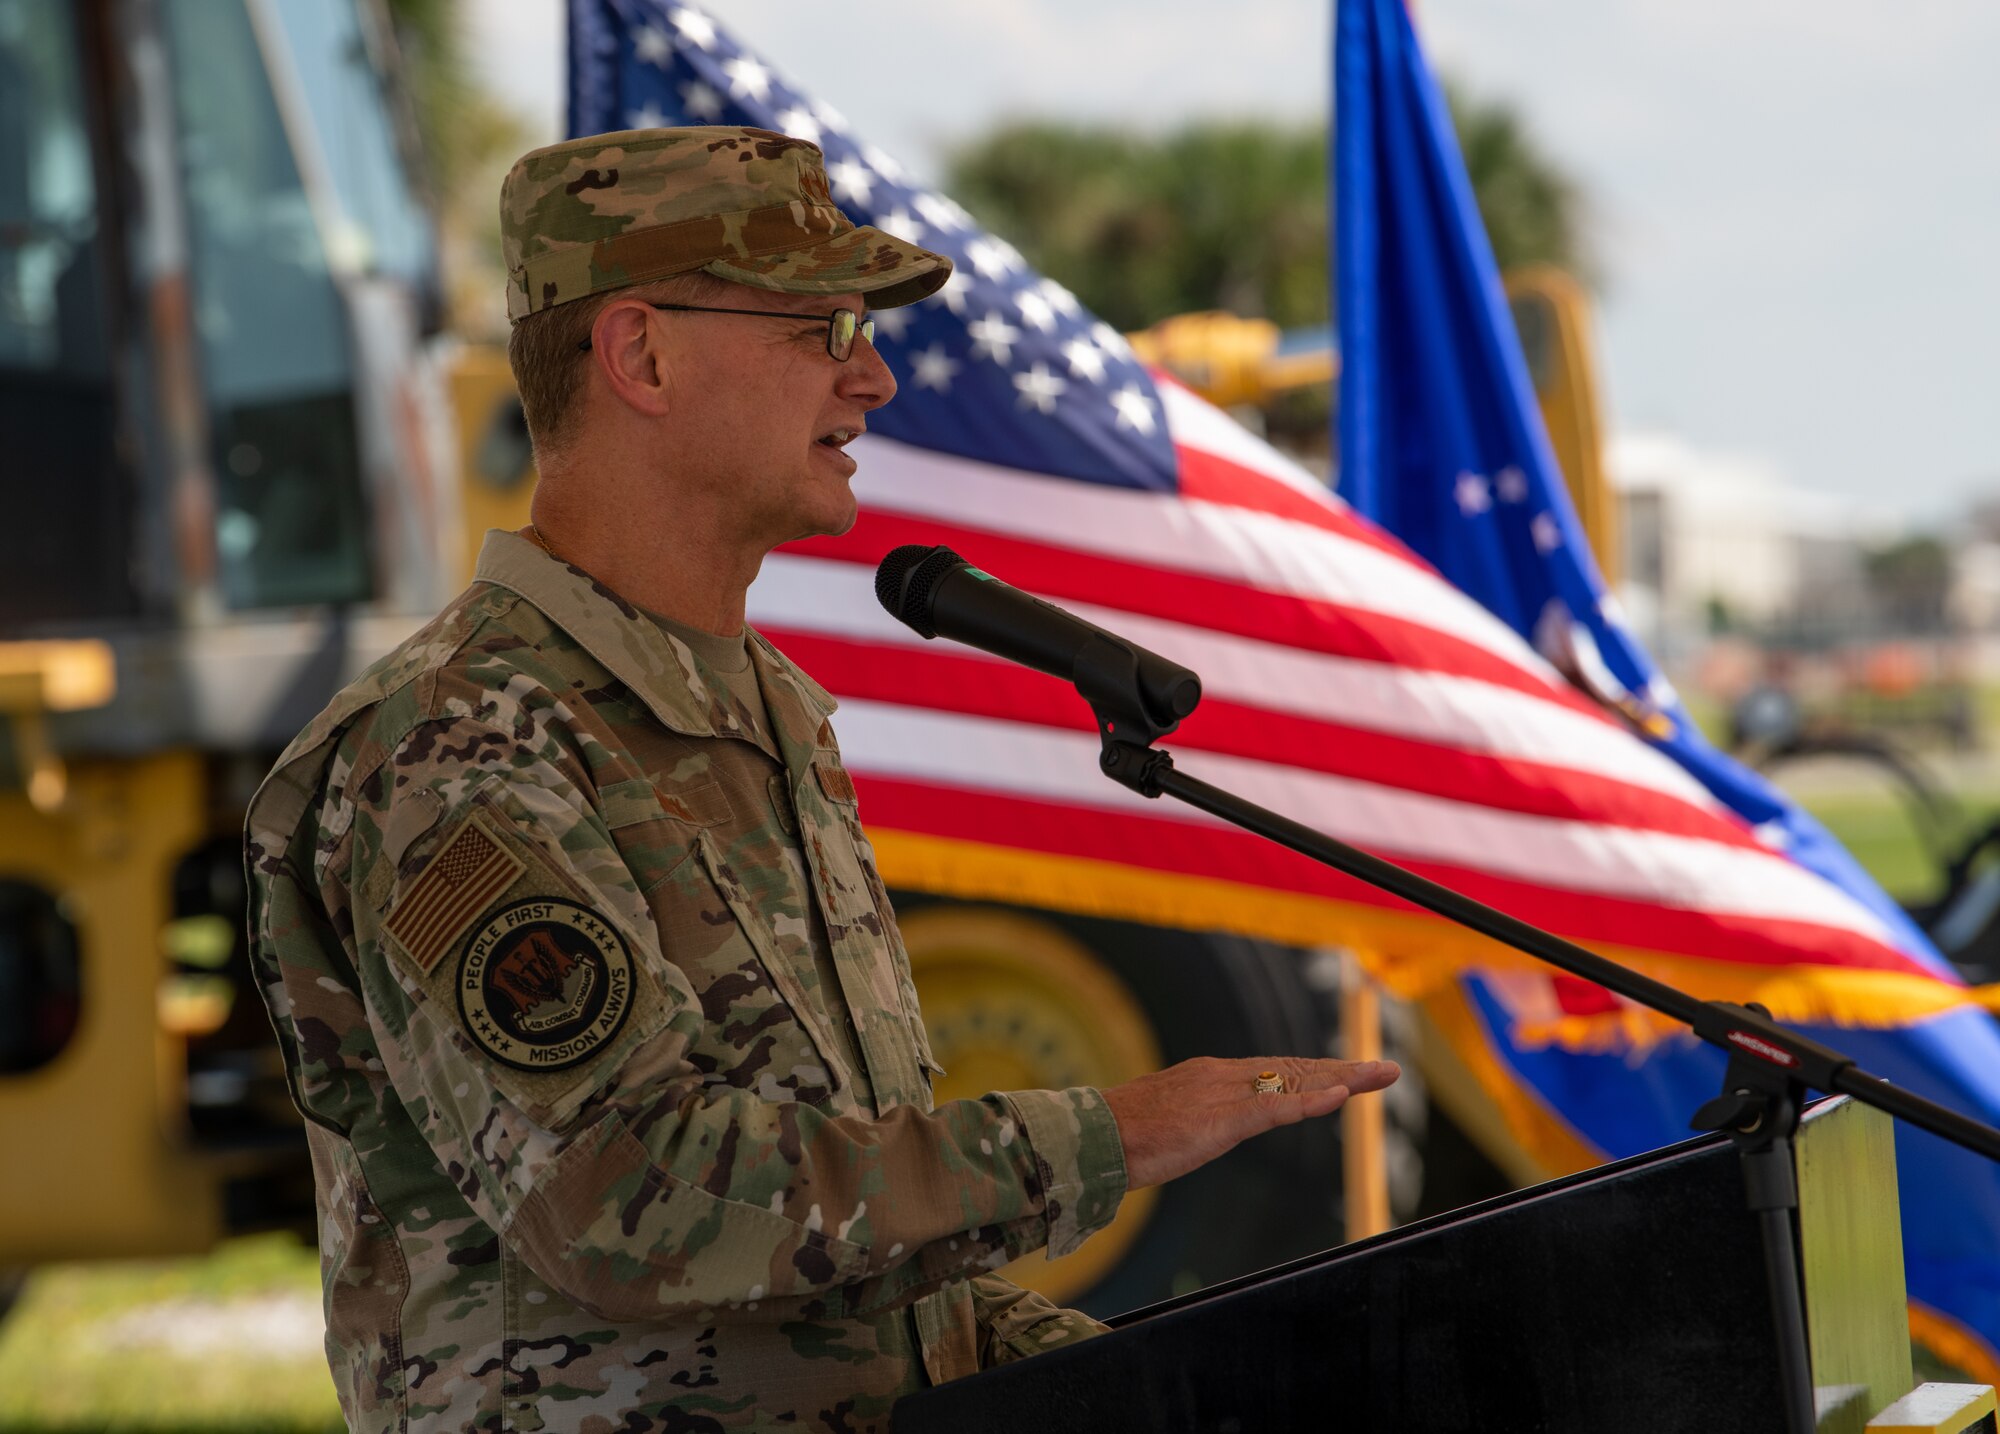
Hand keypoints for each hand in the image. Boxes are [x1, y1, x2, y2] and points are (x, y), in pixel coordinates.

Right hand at [1102, 1056, 1399, 1190]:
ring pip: (1294, 1081)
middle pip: (1295, 1069)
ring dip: (1342, 1079)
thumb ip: (1195, 1120)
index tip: (1349, 1076)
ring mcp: (1222, 1096)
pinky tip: (1341, 1097)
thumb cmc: (1120, 1138)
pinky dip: (1310, 1102)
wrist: (1089, 1139)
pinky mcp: (1218, 1120)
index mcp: (1210, 1078)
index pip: (1275, 1072)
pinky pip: (1274, 1108)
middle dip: (1343, 1071)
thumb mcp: (1169, 1124)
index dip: (1316, 1073)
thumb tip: (1201, 1130)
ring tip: (1379, 1075)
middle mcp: (1222, 1077)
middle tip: (1386, 1069)